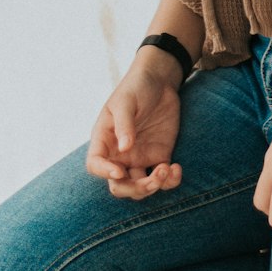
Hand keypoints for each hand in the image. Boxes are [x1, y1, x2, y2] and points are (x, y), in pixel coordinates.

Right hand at [85, 54, 183, 199]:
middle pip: (119, 186)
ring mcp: (139, 158)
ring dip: (153, 187)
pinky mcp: (159, 156)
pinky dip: (170, 181)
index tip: (120, 171)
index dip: (104, 173)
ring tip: (166, 168)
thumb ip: (124, 124)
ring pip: (140, 188)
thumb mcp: (126, 101)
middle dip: (134, 189)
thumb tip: (124, 149)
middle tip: (151, 180)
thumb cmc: (136, 87)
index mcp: (105, 140)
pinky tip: (176, 169)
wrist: (160, 81)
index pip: (95, 165)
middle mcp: (119, 154)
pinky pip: (162, 179)